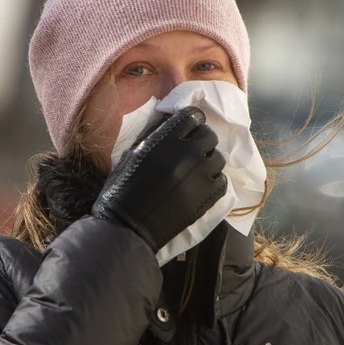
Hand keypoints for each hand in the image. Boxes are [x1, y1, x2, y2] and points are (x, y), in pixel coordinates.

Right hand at [91, 106, 226, 251]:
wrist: (128, 228)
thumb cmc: (122, 191)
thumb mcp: (132, 155)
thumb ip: (154, 137)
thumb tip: (170, 125)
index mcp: (165, 139)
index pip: (193, 116)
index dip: (191, 122)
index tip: (187, 130)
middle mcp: (187, 153)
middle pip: (209, 135)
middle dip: (201, 141)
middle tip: (192, 153)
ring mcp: (200, 175)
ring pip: (218, 158)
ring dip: (208, 162)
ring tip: (196, 172)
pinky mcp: (208, 196)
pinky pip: (222, 180)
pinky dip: (213, 181)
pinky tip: (200, 187)